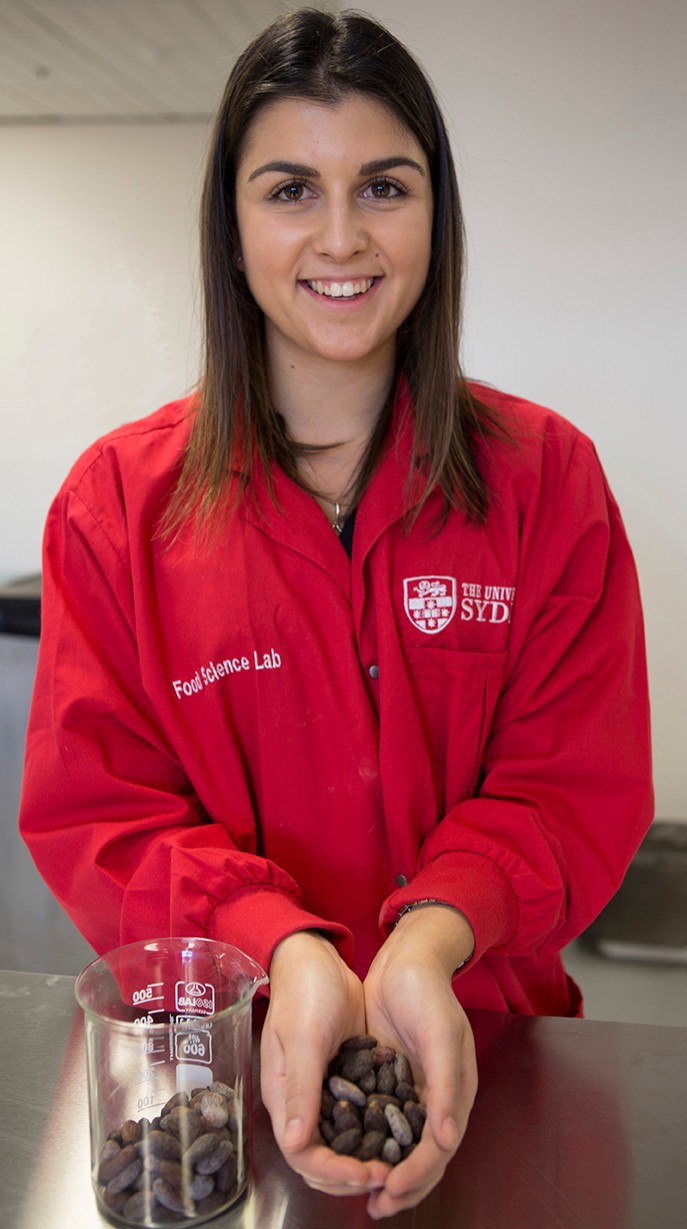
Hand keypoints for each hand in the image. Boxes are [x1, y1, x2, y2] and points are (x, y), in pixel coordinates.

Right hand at [260, 931, 387, 1195]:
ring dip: (365, 1158)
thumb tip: (294, 1143)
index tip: (368, 1173)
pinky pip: (357, 1117)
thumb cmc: (306, 992)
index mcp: (283, 1096)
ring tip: (398, 1161)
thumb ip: (300, 1088)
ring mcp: (322, 1091)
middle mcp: (301, 1101)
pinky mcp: (342, 1079)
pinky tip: (401, 1133)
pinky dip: (374, 1131)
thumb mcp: (305, 1038)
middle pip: (321, 1159)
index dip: (334, 1172)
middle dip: (352, 1174)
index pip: (302, 1155)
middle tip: (390, 1173)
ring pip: (341, 1144)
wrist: (317, 959)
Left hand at [362, 906, 477, 1218]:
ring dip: (384, 1170)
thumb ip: (445, 1085)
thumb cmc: (428, 992)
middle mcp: (434, 1097)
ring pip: (398, 1144)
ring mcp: (409, 1089)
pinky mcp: (386, 1078)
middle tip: (376, 1207)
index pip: (438, 1148)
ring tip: (363, 1194)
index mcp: (454, 1091)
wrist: (406, 958)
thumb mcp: (440, 1033)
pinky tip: (349, 1153)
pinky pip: (379, 1120)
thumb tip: (446, 1138)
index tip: (391, 1190)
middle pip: (420, 1155)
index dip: (417, 1174)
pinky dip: (369, 1141)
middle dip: (401, 1185)